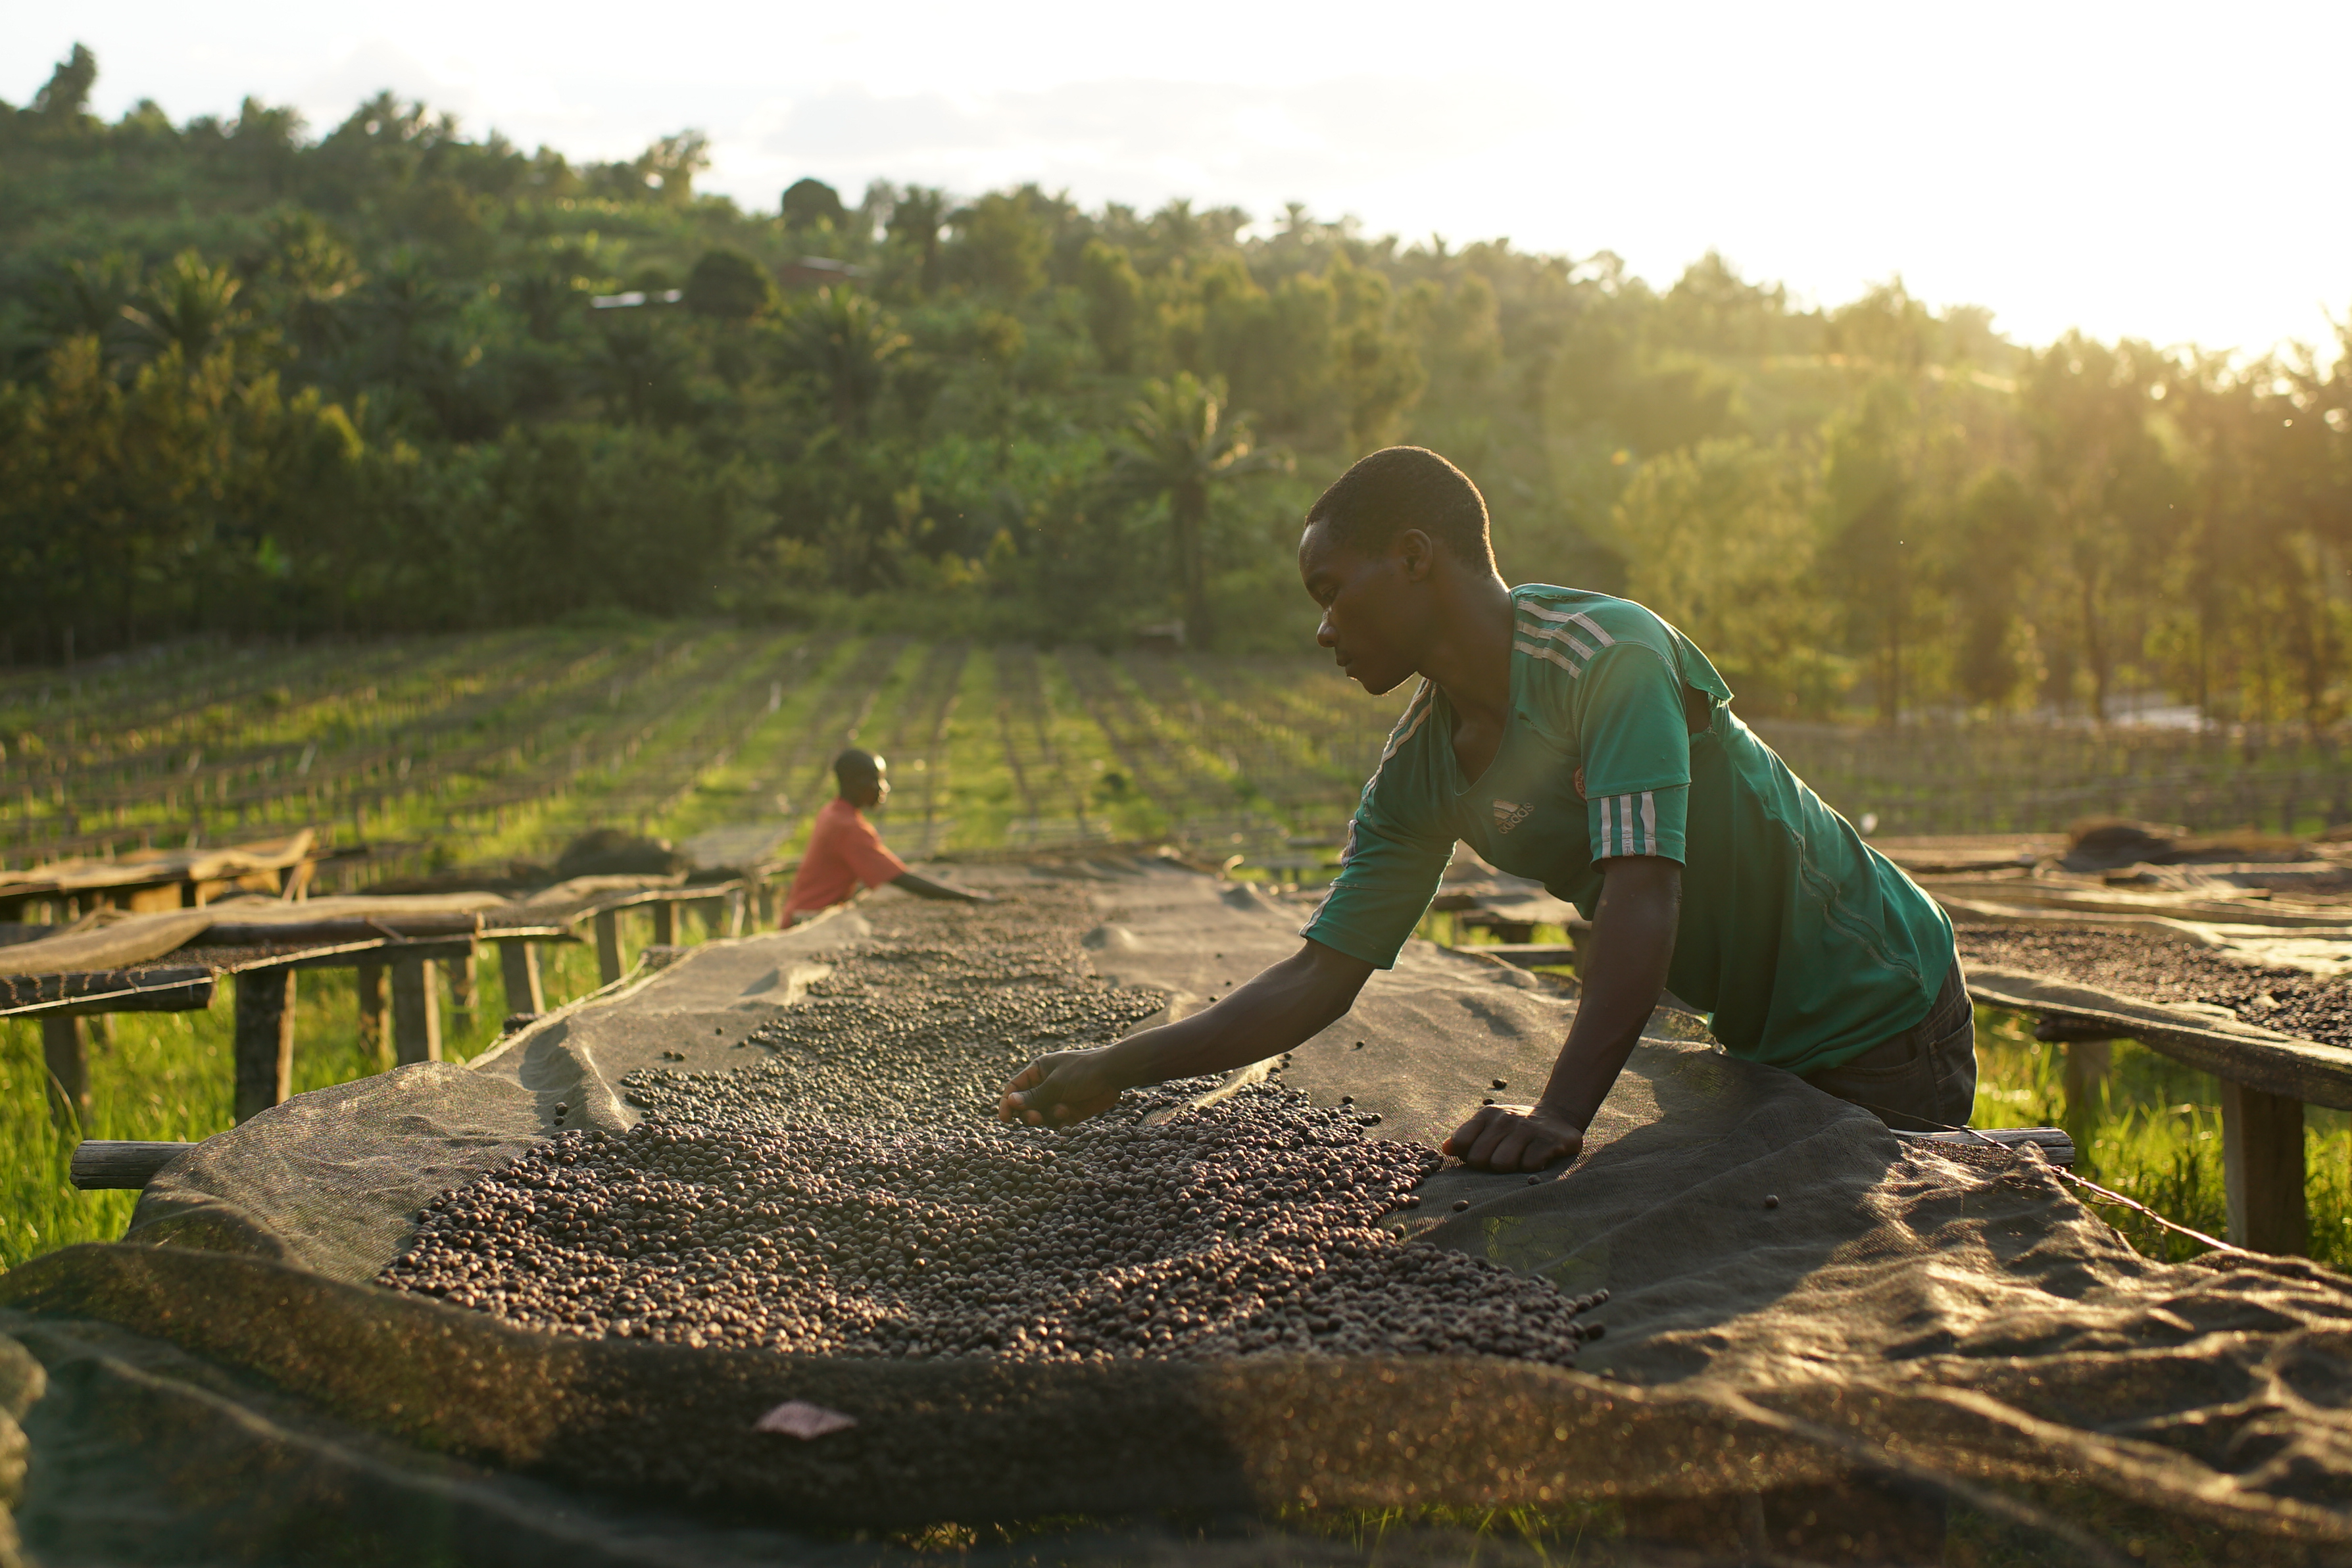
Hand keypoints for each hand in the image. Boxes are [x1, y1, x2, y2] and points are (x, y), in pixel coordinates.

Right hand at [998, 1048, 1121, 1126]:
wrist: (1115, 1073)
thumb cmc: (1084, 1071)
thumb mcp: (1056, 1083)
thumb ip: (1034, 1097)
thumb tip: (1010, 1103)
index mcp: (1038, 1070)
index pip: (1015, 1087)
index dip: (1007, 1103)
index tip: (1005, 1118)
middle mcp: (1046, 1084)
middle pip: (1027, 1105)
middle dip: (1030, 1114)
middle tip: (1035, 1118)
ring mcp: (1059, 1098)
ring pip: (1043, 1116)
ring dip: (1049, 1117)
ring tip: (1063, 1111)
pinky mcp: (1072, 1110)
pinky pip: (1059, 1122)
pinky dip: (1062, 1124)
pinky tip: (1069, 1120)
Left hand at [1443, 1103, 1584, 1171]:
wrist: (1558, 1116)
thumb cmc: (1516, 1128)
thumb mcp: (1489, 1126)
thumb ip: (1466, 1137)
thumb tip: (1445, 1149)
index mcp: (1487, 1115)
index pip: (1462, 1142)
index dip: (1468, 1156)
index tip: (1481, 1157)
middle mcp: (1506, 1118)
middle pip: (1480, 1159)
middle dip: (1489, 1166)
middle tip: (1503, 1160)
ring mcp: (1528, 1128)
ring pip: (1503, 1164)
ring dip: (1511, 1169)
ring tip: (1520, 1160)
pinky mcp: (1550, 1140)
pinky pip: (1529, 1166)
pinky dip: (1531, 1169)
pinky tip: (1537, 1159)